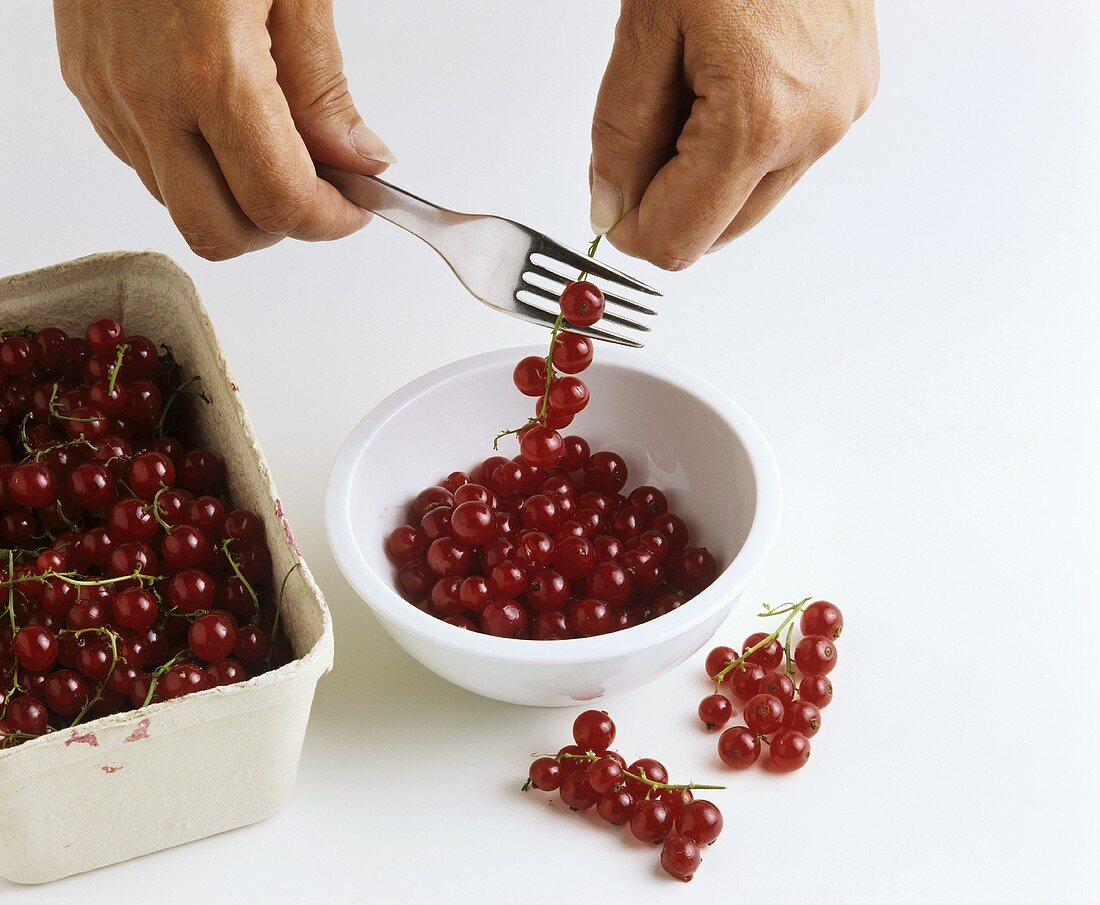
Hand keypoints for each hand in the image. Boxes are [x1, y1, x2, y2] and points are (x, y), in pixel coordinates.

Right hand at [53, 0, 393, 260]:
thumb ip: (324, 85)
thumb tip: (359, 158)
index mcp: (211, 71)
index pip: (278, 202)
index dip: (329, 221)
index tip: (356, 206)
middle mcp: (147, 95)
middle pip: (218, 233)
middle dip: (280, 229)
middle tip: (318, 193)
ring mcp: (107, 94)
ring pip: (177, 205)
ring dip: (235, 200)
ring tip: (274, 149)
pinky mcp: (86, 83)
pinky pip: (144, 164)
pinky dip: (194, 169)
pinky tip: (223, 125)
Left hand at [589, 0, 878, 269]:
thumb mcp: (645, 30)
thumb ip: (621, 134)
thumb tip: (611, 210)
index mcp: (758, 121)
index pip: (680, 240)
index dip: (632, 234)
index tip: (610, 205)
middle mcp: (814, 130)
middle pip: (719, 231)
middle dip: (669, 200)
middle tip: (646, 128)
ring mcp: (841, 114)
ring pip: (752, 199)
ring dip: (706, 173)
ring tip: (694, 86)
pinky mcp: (854, 94)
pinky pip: (784, 157)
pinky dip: (743, 143)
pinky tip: (731, 78)